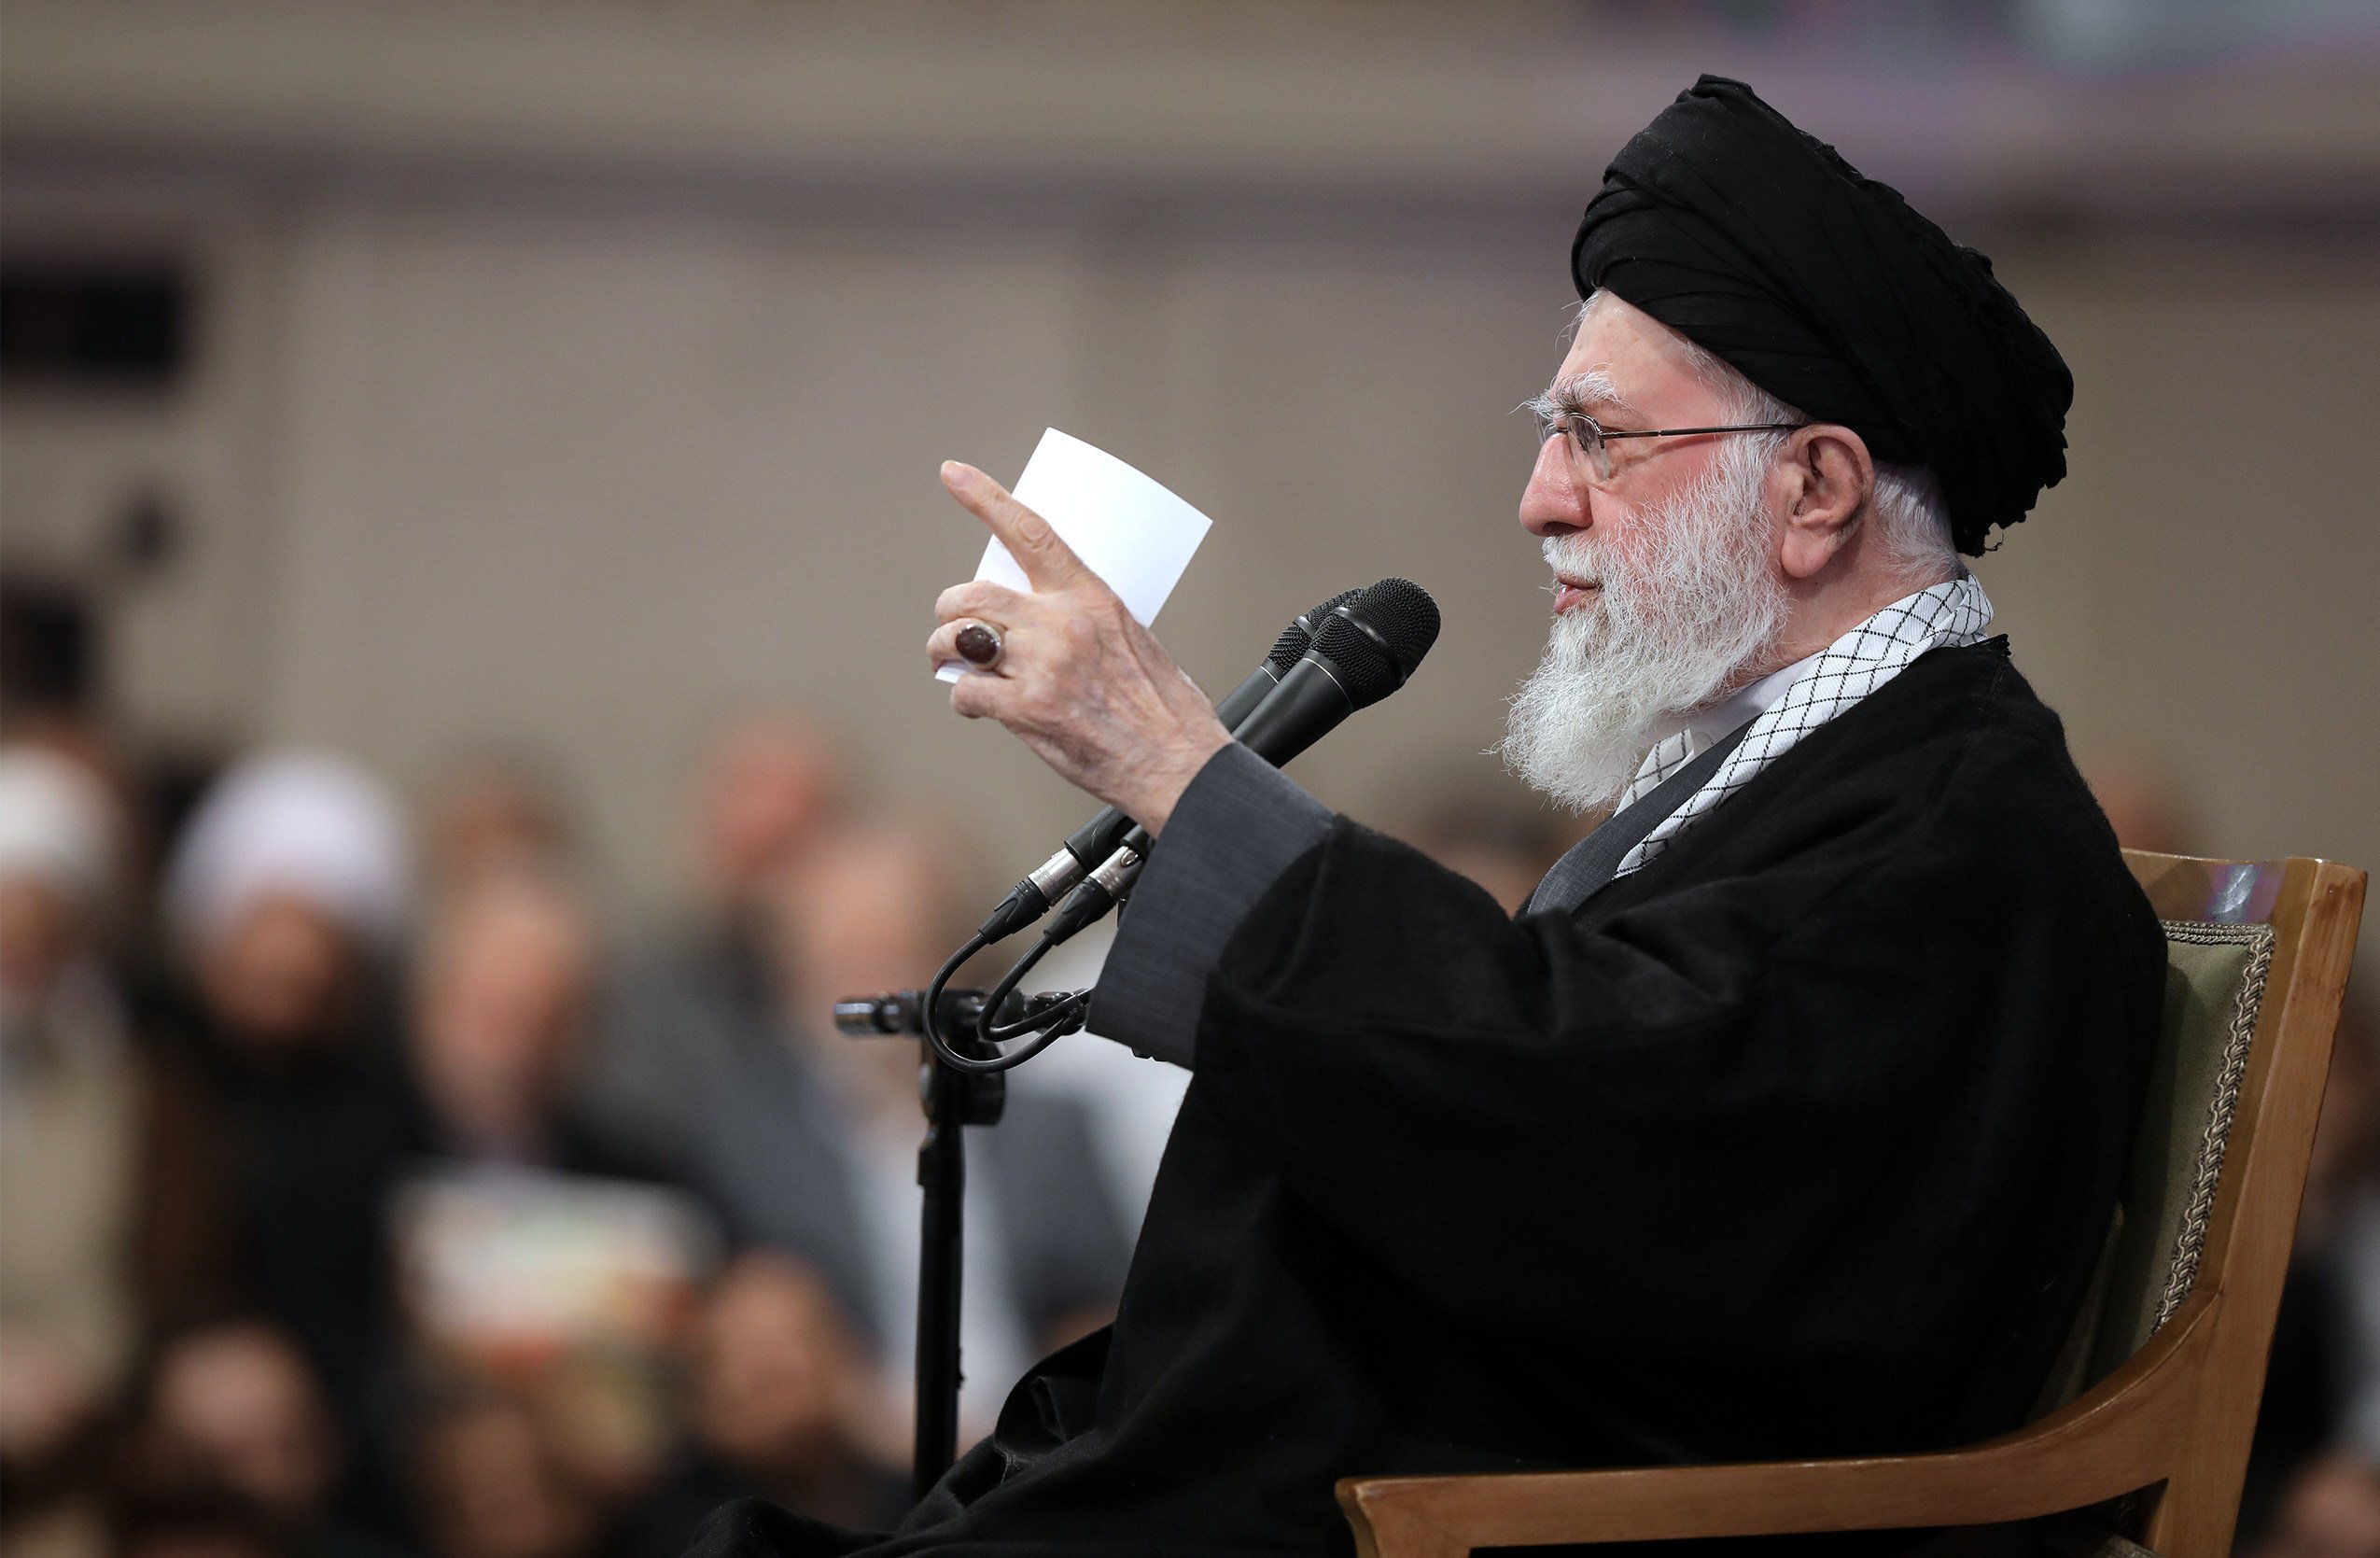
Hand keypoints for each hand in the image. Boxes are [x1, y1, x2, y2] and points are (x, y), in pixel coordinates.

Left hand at [927, 462, 1228, 834]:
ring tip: (953, 665)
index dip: (986, 498)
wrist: (1178, 762)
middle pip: (974, 593)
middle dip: (951, 610)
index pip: (1032, 533)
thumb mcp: (1133, 639)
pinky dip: (963, 700)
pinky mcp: (1029, 709)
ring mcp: (1043, 666)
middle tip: (951, 631)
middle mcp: (1063, 624)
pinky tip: (977, 707)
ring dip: (945, 651)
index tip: (954, 473)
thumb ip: (1080, 622)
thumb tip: (1033, 624)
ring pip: (959, 639)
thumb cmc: (1163, 708)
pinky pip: (966, 692)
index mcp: (1092, 597)